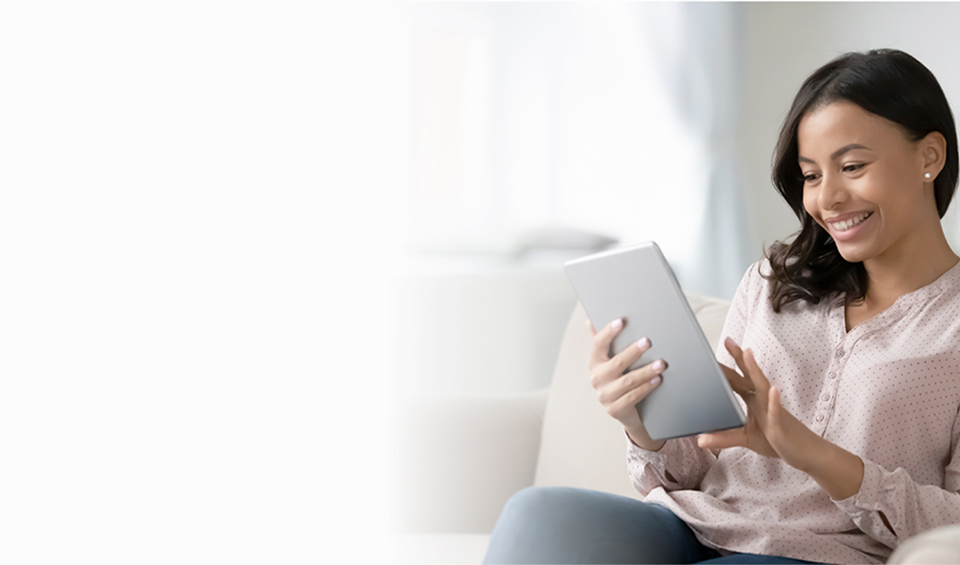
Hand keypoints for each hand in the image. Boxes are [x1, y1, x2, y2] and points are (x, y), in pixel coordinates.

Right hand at [586, 318, 665, 448]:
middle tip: (647, 341)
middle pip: (616, 363)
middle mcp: (597, 378)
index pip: (598, 344)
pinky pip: (633, 397)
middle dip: (633, 352)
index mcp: (595, 363)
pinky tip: (657, 379)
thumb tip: (590, 320)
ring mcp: (605, 395)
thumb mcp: (610, 361)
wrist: (623, 410)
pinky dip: (646, 387)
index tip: (621, 321)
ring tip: (660, 364)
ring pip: (628, 381)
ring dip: (646, 372)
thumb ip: (603, 342)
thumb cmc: (618, 379)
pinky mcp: (615, 409)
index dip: (608, 332)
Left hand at [698, 337, 820, 469]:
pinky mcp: (780, 425)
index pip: (738, 379)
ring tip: (747, 354)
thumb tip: (701, 440)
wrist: (807, 452)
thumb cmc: (778, 441)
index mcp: (755, 401)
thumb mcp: (746, 439)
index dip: (728, 366)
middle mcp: (763, 401)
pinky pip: (776, 412)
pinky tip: (773, 390)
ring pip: (762, 387)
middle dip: (740, 358)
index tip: (717, 351)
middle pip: (749, 376)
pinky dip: (774, 401)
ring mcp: (772, 410)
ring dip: (755, 370)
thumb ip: (724, 438)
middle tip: (728, 341)